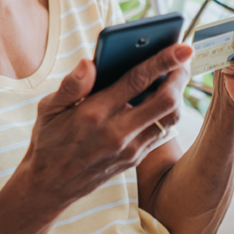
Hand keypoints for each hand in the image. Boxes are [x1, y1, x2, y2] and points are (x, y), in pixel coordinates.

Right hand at [20, 43, 193, 213]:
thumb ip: (71, 85)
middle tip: (185, 56)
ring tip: (177, 73)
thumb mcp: (48, 109)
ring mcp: (129, 148)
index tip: (182, 47)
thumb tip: (89, 62)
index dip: (163, 61)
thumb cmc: (48, 140)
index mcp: (94, 113)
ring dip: (178, 93)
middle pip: (165, 100)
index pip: (136, 80)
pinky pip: (161, 132)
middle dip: (180, 75)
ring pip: (169, 118)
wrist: (50, 186)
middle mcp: (117, 132)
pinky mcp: (134, 158)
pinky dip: (168, 112)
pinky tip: (165, 96)